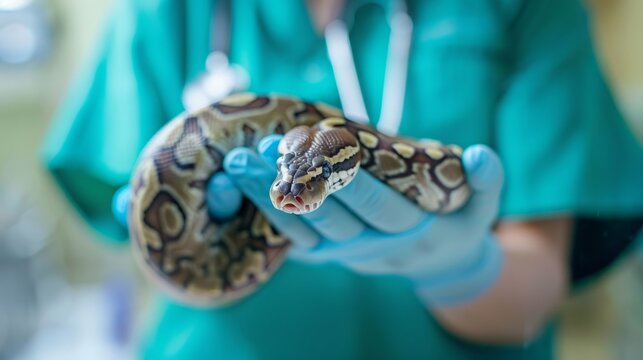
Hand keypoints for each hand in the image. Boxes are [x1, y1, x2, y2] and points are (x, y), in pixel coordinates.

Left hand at [223, 135, 504, 306]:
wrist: (438, 263)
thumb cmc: (459, 223)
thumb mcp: (483, 206)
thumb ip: (488, 181)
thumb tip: (482, 155)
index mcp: (411, 233)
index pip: (377, 207)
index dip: (348, 180)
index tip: (318, 149)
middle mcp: (373, 248)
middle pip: (327, 218)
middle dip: (292, 185)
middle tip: (258, 151)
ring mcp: (346, 256)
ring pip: (303, 230)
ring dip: (267, 199)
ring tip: (238, 167)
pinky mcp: (329, 256)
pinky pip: (294, 241)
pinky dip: (267, 217)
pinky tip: (241, 189)